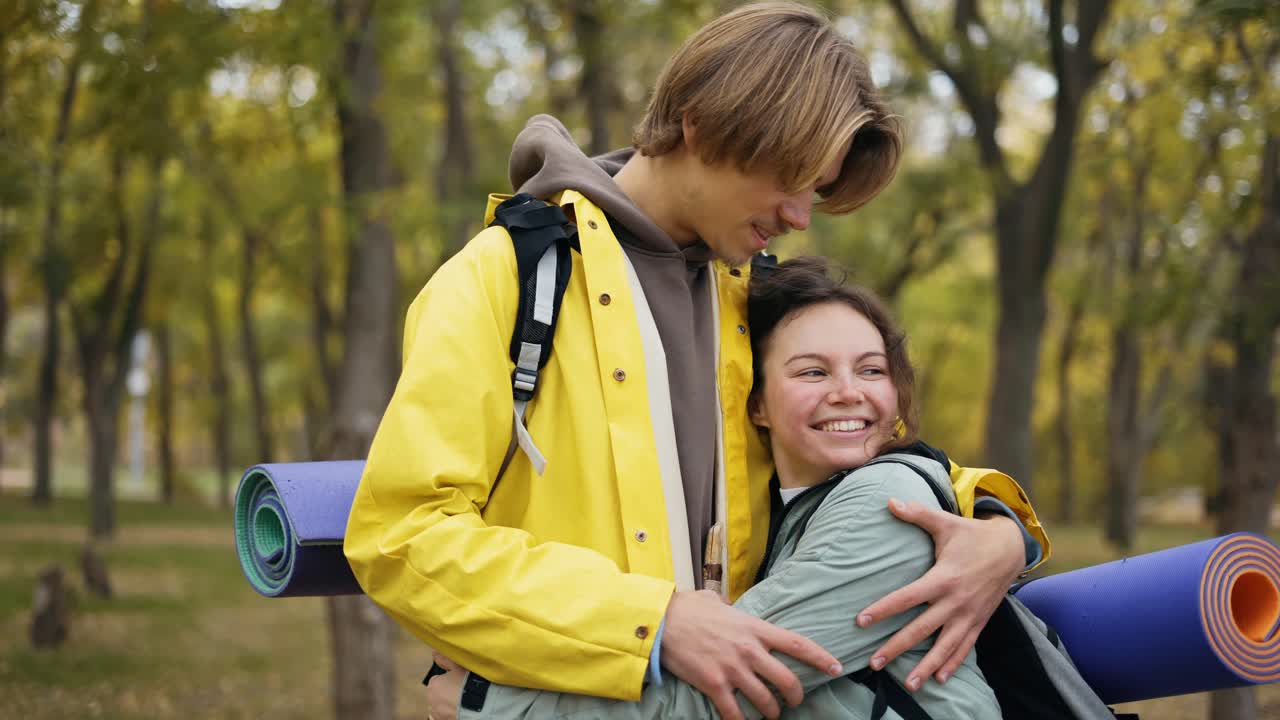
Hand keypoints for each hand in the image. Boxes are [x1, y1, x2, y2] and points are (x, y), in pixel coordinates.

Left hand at [425, 651, 465, 719]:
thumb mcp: (458, 666)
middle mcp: (432, 702)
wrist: (482, 705)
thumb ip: (445, 659)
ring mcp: (439, 715)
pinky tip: (464, 710)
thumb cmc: (470, 683)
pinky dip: (452, 714)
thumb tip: (435, 653)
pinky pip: (447, 717)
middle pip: (439, 695)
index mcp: (433, 686)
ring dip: (450, 705)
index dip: (450, 679)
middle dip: (448, 693)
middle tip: (464, 690)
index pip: (438, 680)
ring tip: (465, 702)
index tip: (460, 680)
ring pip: (442, 708)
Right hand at [661, 589, 842, 719]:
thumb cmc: (686, 608)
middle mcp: (749, 650)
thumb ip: (730, 606)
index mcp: (754, 628)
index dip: (820, 657)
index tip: (836, 667)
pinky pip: (735, 714)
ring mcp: (732, 669)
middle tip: (794, 701)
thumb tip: (729, 606)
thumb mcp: (715, 601)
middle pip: (787, 680)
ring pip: (766, 701)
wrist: (660, 620)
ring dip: (771, 713)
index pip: (796, 643)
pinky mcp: (714, 685)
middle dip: (796, 696)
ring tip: (769, 715)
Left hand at [855, 498, 1022, 690]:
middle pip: (921, 629)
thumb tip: (888, 501)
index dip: (883, 609)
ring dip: (926, 666)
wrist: (1011, 548)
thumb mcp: (945, 522)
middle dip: (897, 647)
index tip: (860, 621)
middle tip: (873, 663)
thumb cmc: (971, 535)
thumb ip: (916, 514)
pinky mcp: (979, 621)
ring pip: (944, 646)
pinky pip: (965, 647)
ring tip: (909, 684)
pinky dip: (953, 664)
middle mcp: (955, 601)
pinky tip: (939, 678)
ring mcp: (969, 615)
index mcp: (943, 578)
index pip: (907, 597)